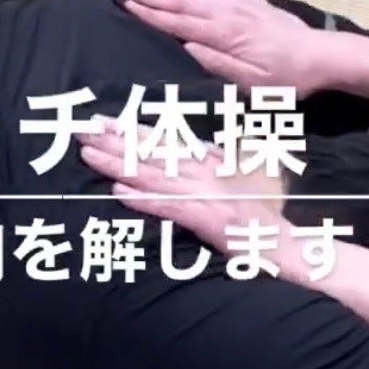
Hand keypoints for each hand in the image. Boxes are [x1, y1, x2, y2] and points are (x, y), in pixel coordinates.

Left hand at [80, 119, 294, 261]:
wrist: (287, 248)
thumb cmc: (258, 216)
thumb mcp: (233, 176)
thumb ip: (207, 160)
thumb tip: (179, 145)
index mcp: (208, 160)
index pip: (162, 141)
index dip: (129, 130)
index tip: (101, 120)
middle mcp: (204, 172)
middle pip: (151, 153)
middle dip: (114, 141)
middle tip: (81, 129)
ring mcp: (205, 195)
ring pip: (153, 176)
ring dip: (119, 164)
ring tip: (90, 155)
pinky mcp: (207, 220)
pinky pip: (169, 208)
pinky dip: (144, 200)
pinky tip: (119, 193)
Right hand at [112, 0, 333, 94]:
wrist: (324, 56)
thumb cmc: (288, 78)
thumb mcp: (252, 84)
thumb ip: (216, 63)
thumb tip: (185, 44)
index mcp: (223, 33)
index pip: (177, 21)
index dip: (148, 12)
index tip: (123, 2)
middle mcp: (226, 12)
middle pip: (179, 0)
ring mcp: (238, 4)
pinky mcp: (251, 3)